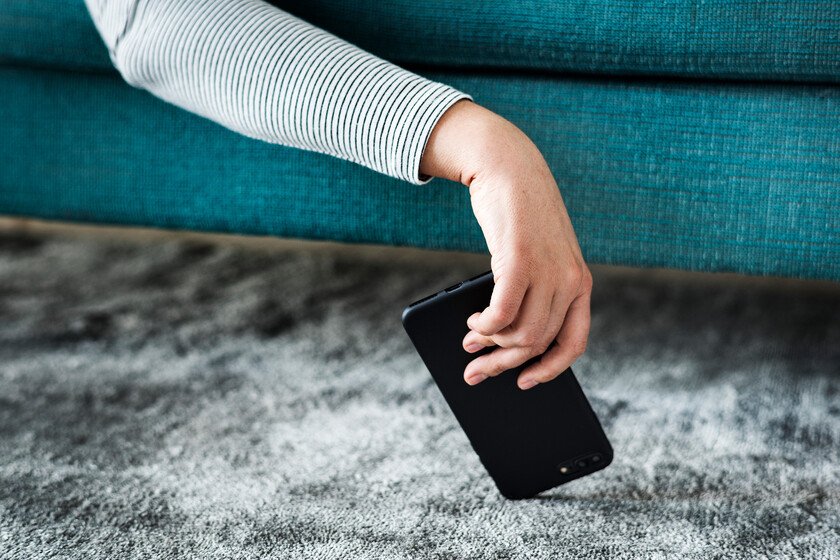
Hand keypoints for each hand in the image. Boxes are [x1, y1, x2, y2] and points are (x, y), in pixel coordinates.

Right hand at [419, 100, 591, 389]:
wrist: (510, 168)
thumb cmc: (519, 217)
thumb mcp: (538, 257)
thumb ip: (533, 291)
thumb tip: (504, 336)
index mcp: (580, 284)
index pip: (573, 343)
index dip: (549, 370)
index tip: (525, 383)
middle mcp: (570, 281)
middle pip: (537, 344)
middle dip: (502, 364)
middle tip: (476, 373)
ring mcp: (547, 271)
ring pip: (519, 334)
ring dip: (489, 345)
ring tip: (470, 339)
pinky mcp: (520, 260)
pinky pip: (502, 313)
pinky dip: (484, 326)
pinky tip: (473, 322)